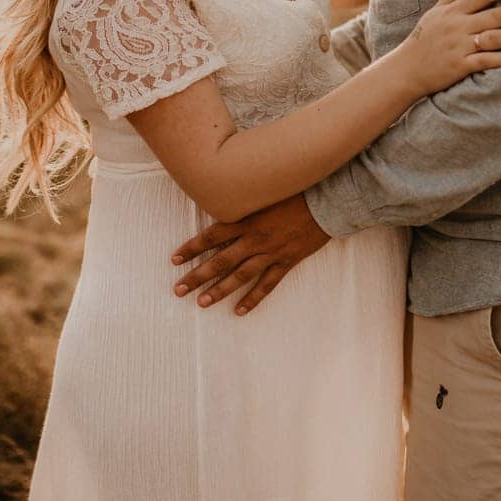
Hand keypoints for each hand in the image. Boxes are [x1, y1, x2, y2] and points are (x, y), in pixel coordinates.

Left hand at [170, 193, 329, 315]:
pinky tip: (239, 311)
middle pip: (221, 261)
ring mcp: (271, 252)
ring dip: (220, 290)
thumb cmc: (295, 189)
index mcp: (247, 219)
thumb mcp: (265, 189)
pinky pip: (267, 284)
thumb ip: (244, 195)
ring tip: (202, 303)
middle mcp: (256, 238)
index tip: (174, 259)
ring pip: (240, 276)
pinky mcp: (287, 261)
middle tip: (179, 290)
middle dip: (197, 276)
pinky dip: (253, 298)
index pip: (212, 236)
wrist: (326, 201)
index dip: (192, 248)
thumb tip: (222, 190)